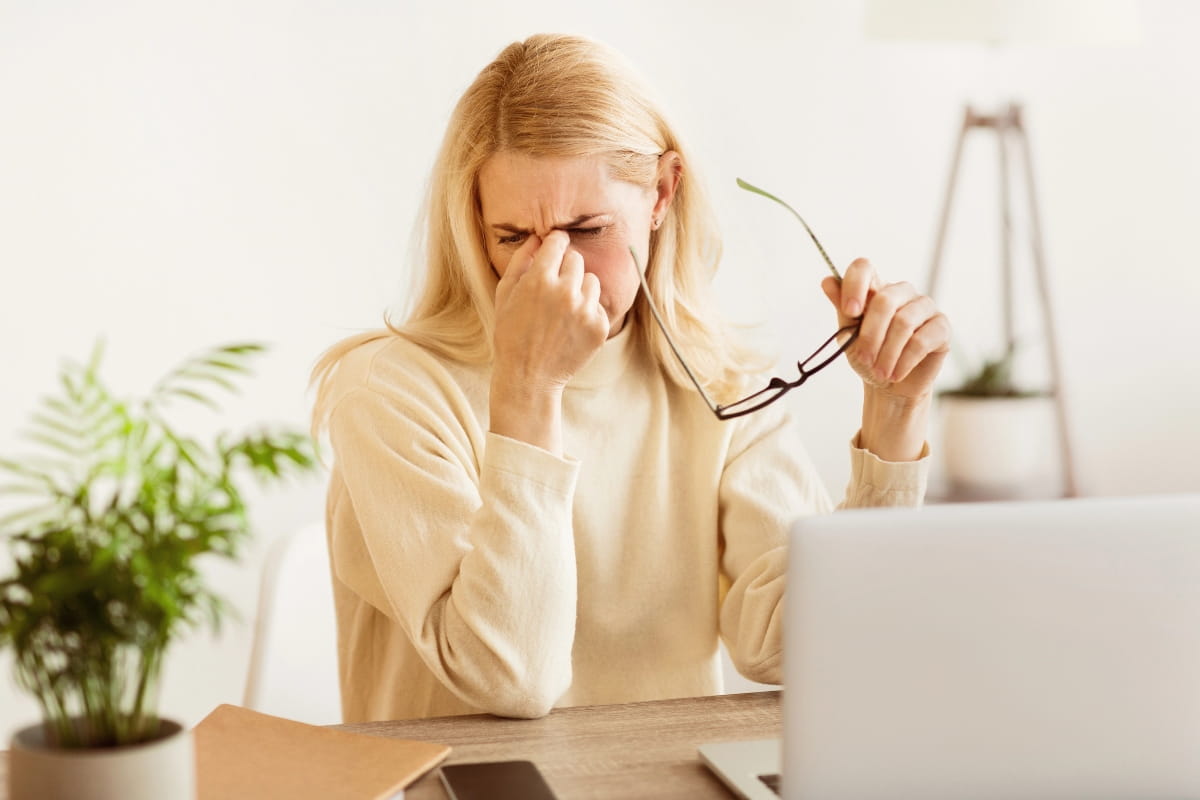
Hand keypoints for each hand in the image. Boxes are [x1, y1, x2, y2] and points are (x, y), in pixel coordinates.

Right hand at [492, 230, 609, 396]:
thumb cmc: (511, 334)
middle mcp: (565, 292)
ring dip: (579, 290)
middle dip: (565, 269)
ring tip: (562, 310)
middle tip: (553, 289)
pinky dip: (587, 313)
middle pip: (576, 259)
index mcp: (539, 280)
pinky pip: (598, 306)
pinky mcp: (599, 327)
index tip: (555, 247)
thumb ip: (520, 261)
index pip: (558, 242)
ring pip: (591, 281)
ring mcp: (585, 311)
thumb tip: (537, 237)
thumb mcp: (504, 295)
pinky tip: (570, 328)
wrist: (529, 377)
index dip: (556, 242)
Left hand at [821, 258, 950, 403]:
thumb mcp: (849, 337)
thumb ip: (842, 310)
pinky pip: (921, 340)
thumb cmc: (870, 357)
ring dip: (887, 353)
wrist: (891, 387)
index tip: (850, 311)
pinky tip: (896, 374)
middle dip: (871, 334)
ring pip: (904, 322)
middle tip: (864, 359)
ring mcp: (924, 307)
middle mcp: (902, 292)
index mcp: (875, 289)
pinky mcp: (941, 327)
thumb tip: (827, 282)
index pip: (864, 268)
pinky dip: (904, 361)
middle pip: (885, 300)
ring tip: (880, 372)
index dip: (855, 285)